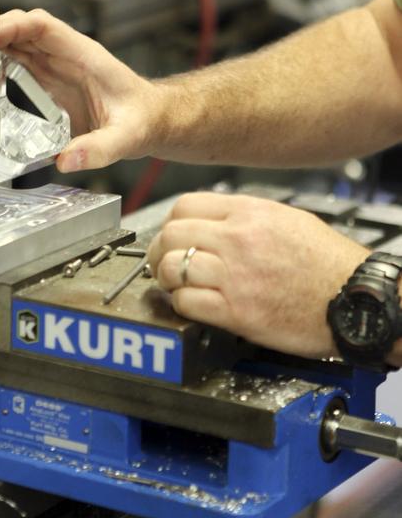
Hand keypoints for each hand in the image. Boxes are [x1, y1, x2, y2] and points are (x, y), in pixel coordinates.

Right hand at [0, 9, 159, 171]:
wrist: (150, 121)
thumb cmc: (142, 119)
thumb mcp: (126, 138)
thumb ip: (100, 149)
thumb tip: (69, 160)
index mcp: (84, 56)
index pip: (43, 26)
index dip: (13, 25)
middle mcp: (65, 56)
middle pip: (22, 29)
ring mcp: (55, 65)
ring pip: (15, 42)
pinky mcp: (48, 80)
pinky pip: (17, 62)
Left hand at [147, 192, 365, 357]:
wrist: (357, 299)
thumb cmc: (331, 265)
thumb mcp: (290, 221)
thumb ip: (247, 217)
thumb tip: (214, 221)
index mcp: (251, 213)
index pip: (185, 206)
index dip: (170, 223)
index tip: (172, 237)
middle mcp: (238, 239)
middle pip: (171, 235)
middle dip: (160, 251)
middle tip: (163, 263)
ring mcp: (236, 276)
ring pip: (172, 267)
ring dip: (166, 279)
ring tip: (175, 285)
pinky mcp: (237, 311)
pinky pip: (187, 302)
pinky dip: (181, 305)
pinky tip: (192, 305)